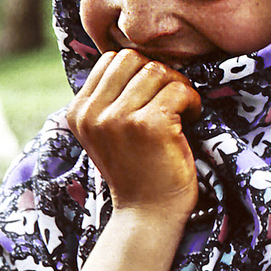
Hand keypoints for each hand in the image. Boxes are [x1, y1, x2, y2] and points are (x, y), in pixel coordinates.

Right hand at [66, 49, 200, 221]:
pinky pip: (178, 89)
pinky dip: (192, 101)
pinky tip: (190, 119)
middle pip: (132, 59)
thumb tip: (139, 56)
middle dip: (159, 74)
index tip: (153, 96)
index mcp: (79, 111)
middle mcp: (93, 113)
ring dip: (177, 87)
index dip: (139, 71)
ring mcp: (119, 118)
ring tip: (181, 112)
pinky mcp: (148, 125)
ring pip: (156, 70)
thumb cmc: (137, 171)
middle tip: (172, 101)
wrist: (148, 214)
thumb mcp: (109, 133)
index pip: (111, 60)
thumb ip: (111, 98)